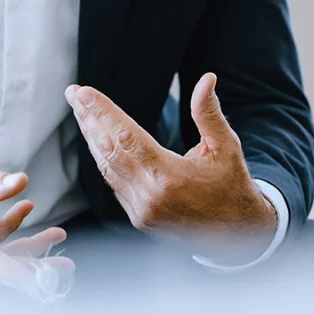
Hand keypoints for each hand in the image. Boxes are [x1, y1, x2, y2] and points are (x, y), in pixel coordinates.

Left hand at [65, 74, 277, 262]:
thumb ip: (209, 113)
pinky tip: (97, 141)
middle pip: (109, 150)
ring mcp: (141, 211)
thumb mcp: (226, 147)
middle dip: (89, 119)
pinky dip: (104, 160)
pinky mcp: (139, 219)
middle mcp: (149, 196)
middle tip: (74, 94)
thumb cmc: (232, 186)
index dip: (103, 112)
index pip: (126, 137)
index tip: (84, 93)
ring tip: (81, 112)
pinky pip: (114, 184)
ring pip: (106, 168)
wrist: (238, 234)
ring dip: (91, 138)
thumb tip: (206, 79)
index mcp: (169, 176)